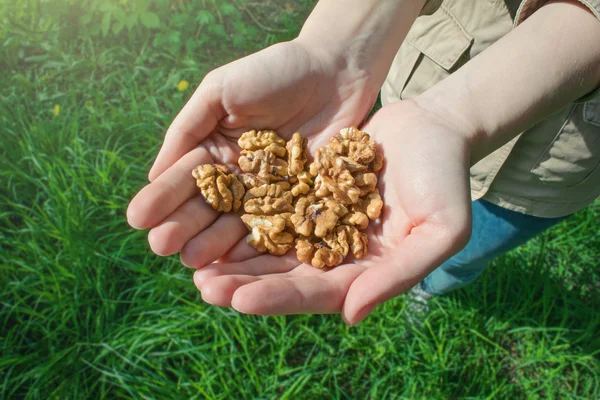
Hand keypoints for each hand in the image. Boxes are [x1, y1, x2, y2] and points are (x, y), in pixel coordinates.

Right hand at [127, 40, 378, 266]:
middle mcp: (238, 178)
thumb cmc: (274, 72)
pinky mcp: (301, 203)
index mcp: (215, 151)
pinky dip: (257, 244)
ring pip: (237, 223)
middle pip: (207, 207)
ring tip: (192, 260)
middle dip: (183, 226)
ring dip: (213, 243)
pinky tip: (236, 261)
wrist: (336, 71)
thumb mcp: (220, 90)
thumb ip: (188, 128)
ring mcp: (270, 194)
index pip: (184, 178)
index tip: (137, 217)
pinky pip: (277, 227)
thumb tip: (155, 173)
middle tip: (161, 246)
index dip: (161, 197)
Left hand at [192, 100, 472, 324]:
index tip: (239, 299)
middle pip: (284, 276)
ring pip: (271, 247)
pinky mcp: (309, 194)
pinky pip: (271, 208)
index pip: (317, 293)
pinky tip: (215, 216)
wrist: (436, 127)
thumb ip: (399, 275)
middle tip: (202, 286)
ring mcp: (321, 224)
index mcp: (366, 272)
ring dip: (235, 256)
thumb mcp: (441, 229)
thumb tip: (351, 316)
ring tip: (195, 261)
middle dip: (243, 283)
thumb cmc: (447, 178)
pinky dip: (244, 216)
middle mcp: (338, 255)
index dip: (278, 297)